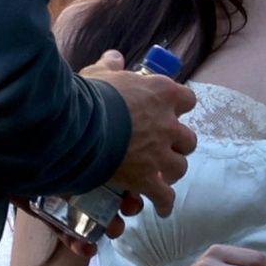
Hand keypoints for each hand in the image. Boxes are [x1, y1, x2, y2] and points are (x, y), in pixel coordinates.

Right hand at [81, 49, 196, 218]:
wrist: (78, 125)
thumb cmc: (90, 96)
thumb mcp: (100, 73)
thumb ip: (111, 65)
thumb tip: (115, 57)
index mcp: (162, 93)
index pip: (187, 99)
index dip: (178, 107)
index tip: (167, 112)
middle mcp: (168, 123)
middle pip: (188, 139)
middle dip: (177, 144)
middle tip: (162, 147)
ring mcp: (159, 153)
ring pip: (179, 167)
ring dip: (171, 171)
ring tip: (160, 176)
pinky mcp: (147, 178)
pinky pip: (164, 196)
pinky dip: (164, 203)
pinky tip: (162, 208)